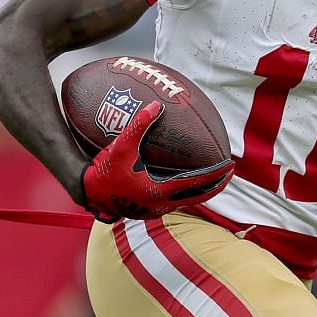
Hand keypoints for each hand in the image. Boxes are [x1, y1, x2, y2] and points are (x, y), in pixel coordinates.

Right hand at [80, 100, 233, 222]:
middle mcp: (161, 205)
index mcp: (160, 191)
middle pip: (199, 198)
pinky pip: (173, 201)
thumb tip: (156, 106)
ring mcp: (154, 210)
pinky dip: (184, 192)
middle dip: (216, 185)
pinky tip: (183, 182)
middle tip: (229, 173)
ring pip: (186, 202)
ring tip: (211, 178)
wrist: (85, 192)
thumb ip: (139, 125)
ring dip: (201, 191)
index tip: (231, 165)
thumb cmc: (103, 170)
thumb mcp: (121, 146)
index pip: (198, 183)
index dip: (216, 174)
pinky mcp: (147, 210)